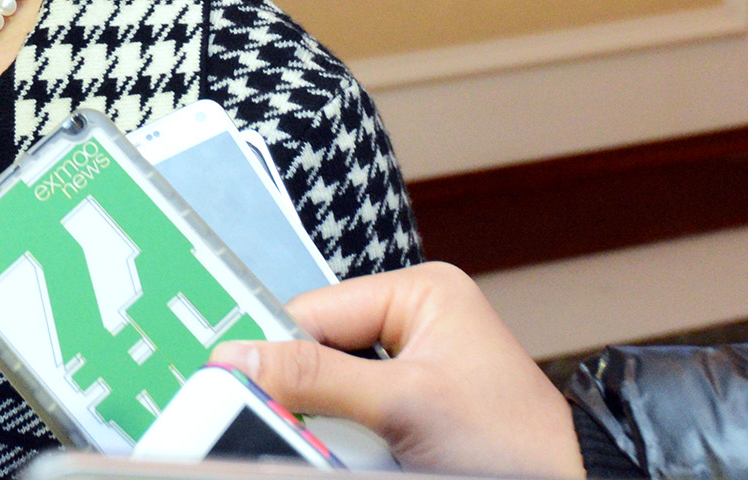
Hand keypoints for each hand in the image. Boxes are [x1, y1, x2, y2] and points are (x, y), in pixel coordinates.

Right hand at [211, 263, 582, 478]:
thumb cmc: (515, 447)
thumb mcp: (404, 404)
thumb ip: (314, 376)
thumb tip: (238, 359)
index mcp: (420, 292)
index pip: (312, 311)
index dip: (276, 353)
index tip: (232, 384)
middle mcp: (416, 320)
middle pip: (317, 351)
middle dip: (309, 397)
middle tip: (306, 430)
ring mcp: (416, 369)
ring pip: (330, 390)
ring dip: (329, 426)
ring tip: (360, 449)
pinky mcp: (415, 412)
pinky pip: (353, 417)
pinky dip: (349, 442)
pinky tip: (364, 455)